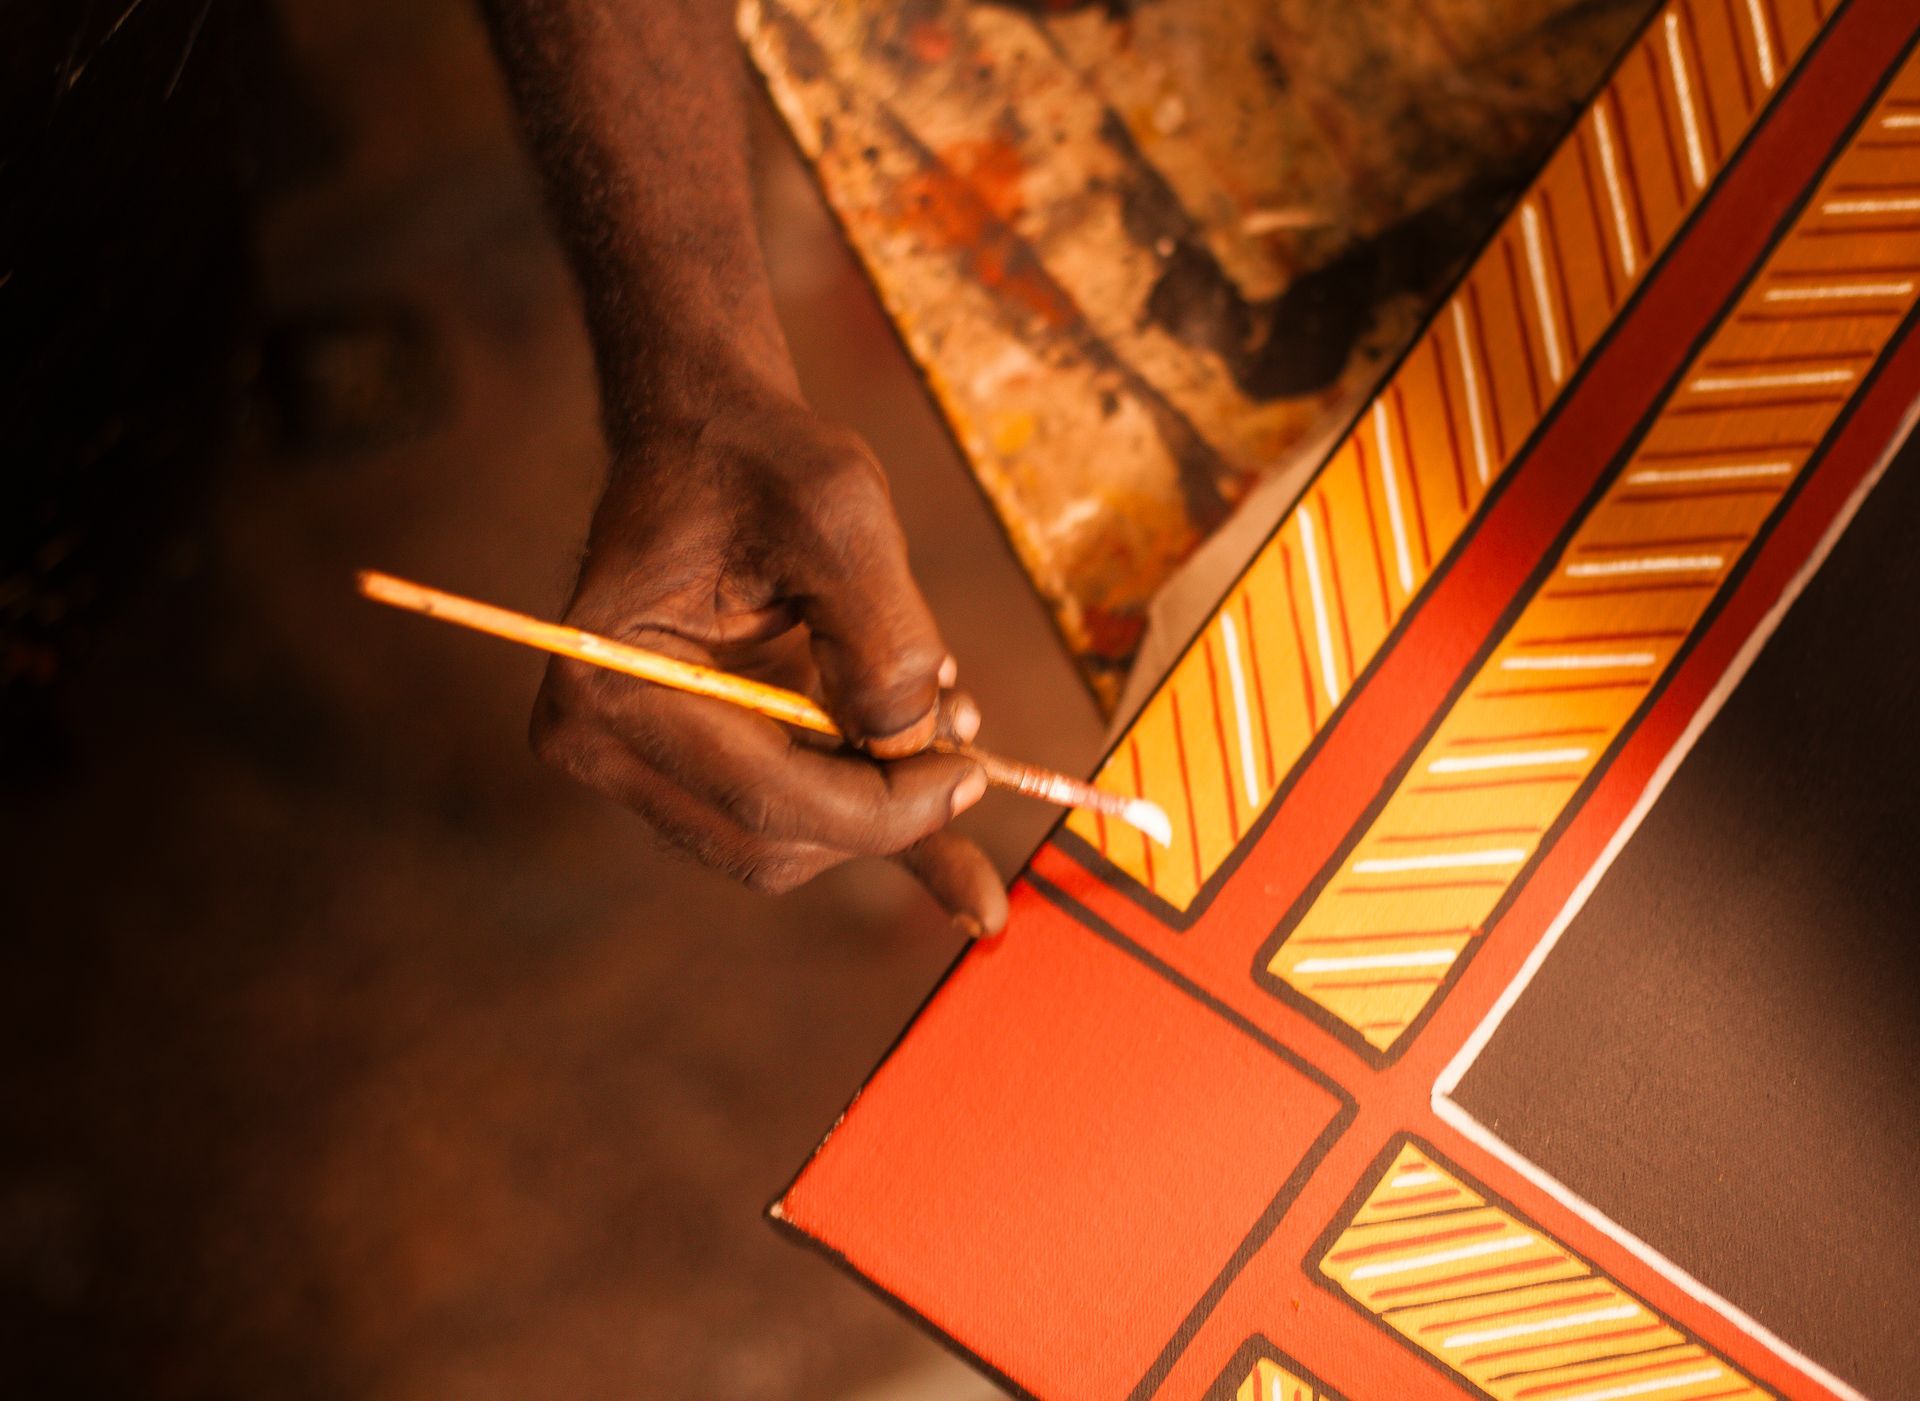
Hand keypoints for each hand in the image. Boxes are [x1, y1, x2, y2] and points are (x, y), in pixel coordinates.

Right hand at [531, 389, 1008, 934]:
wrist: (708, 436)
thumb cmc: (763, 462)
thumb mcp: (843, 522)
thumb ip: (884, 643)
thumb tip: (916, 750)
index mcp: (611, 677)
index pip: (765, 797)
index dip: (884, 809)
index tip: (975, 779)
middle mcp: (598, 739)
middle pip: (767, 842)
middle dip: (881, 817)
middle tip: (975, 768)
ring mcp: (628, 759)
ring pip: (778, 844)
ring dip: (873, 808)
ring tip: (948, 734)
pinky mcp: (676, 761)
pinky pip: (776, 820)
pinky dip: (860, 817)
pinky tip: (948, 851)